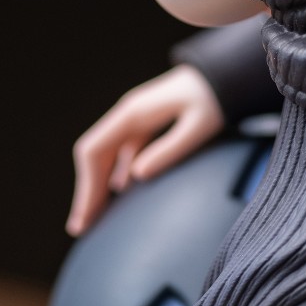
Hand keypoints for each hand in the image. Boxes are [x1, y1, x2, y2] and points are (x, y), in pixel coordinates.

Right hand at [67, 64, 224, 234]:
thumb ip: (169, 150)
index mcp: (132, 113)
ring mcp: (133, 119)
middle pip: (93, 155)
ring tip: (95, 219)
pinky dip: (114, 174)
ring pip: (104, 154)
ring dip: (97, 184)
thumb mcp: (198, 127)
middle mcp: (126, 114)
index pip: (93, 150)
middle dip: (87, 191)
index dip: (86, 185)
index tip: (86, 216)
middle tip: (82, 229)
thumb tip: (134, 177)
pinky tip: (118, 194)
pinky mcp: (143, 125)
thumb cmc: (213, 101)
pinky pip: (119, 152)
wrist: (223, 77)